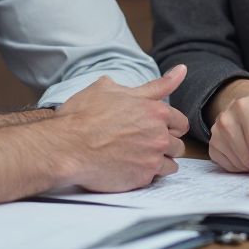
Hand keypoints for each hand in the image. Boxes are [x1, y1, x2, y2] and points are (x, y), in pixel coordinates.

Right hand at [55, 65, 189, 191]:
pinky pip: (157, 177)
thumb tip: (180, 71)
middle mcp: (158, 134)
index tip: (158, 127)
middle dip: (164, 142)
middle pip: (178, 143)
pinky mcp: (142, 177)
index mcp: (154, 110)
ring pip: (171, 162)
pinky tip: (130, 166)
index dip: (169, 124)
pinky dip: (147, 173)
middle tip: (142, 141)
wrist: (67, 146)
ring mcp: (152, 157)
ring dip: (159, 159)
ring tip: (137, 156)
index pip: (180, 120)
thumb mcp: (113, 88)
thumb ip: (152, 85)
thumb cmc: (84, 115)